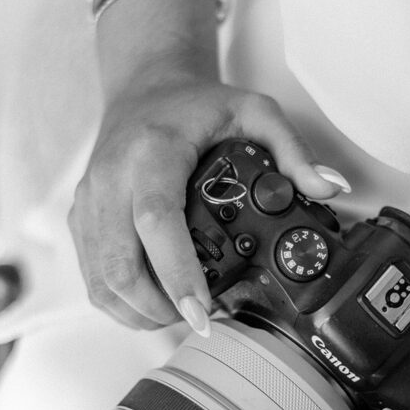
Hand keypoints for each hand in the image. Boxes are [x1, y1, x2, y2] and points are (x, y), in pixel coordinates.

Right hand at [68, 65, 350, 330]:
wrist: (143, 89)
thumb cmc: (197, 105)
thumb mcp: (254, 111)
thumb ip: (294, 150)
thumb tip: (331, 189)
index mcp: (151, 152)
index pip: (157, 222)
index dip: (178, 274)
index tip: (203, 313)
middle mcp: (110, 179)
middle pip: (121, 267)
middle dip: (161, 309)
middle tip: (201, 320)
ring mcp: (88, 203)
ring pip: (102, 283)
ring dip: (142, 313)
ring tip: (182, 314)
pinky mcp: (78, 220)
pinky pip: (93, 280)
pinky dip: (123, 306)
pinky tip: (155, 305)